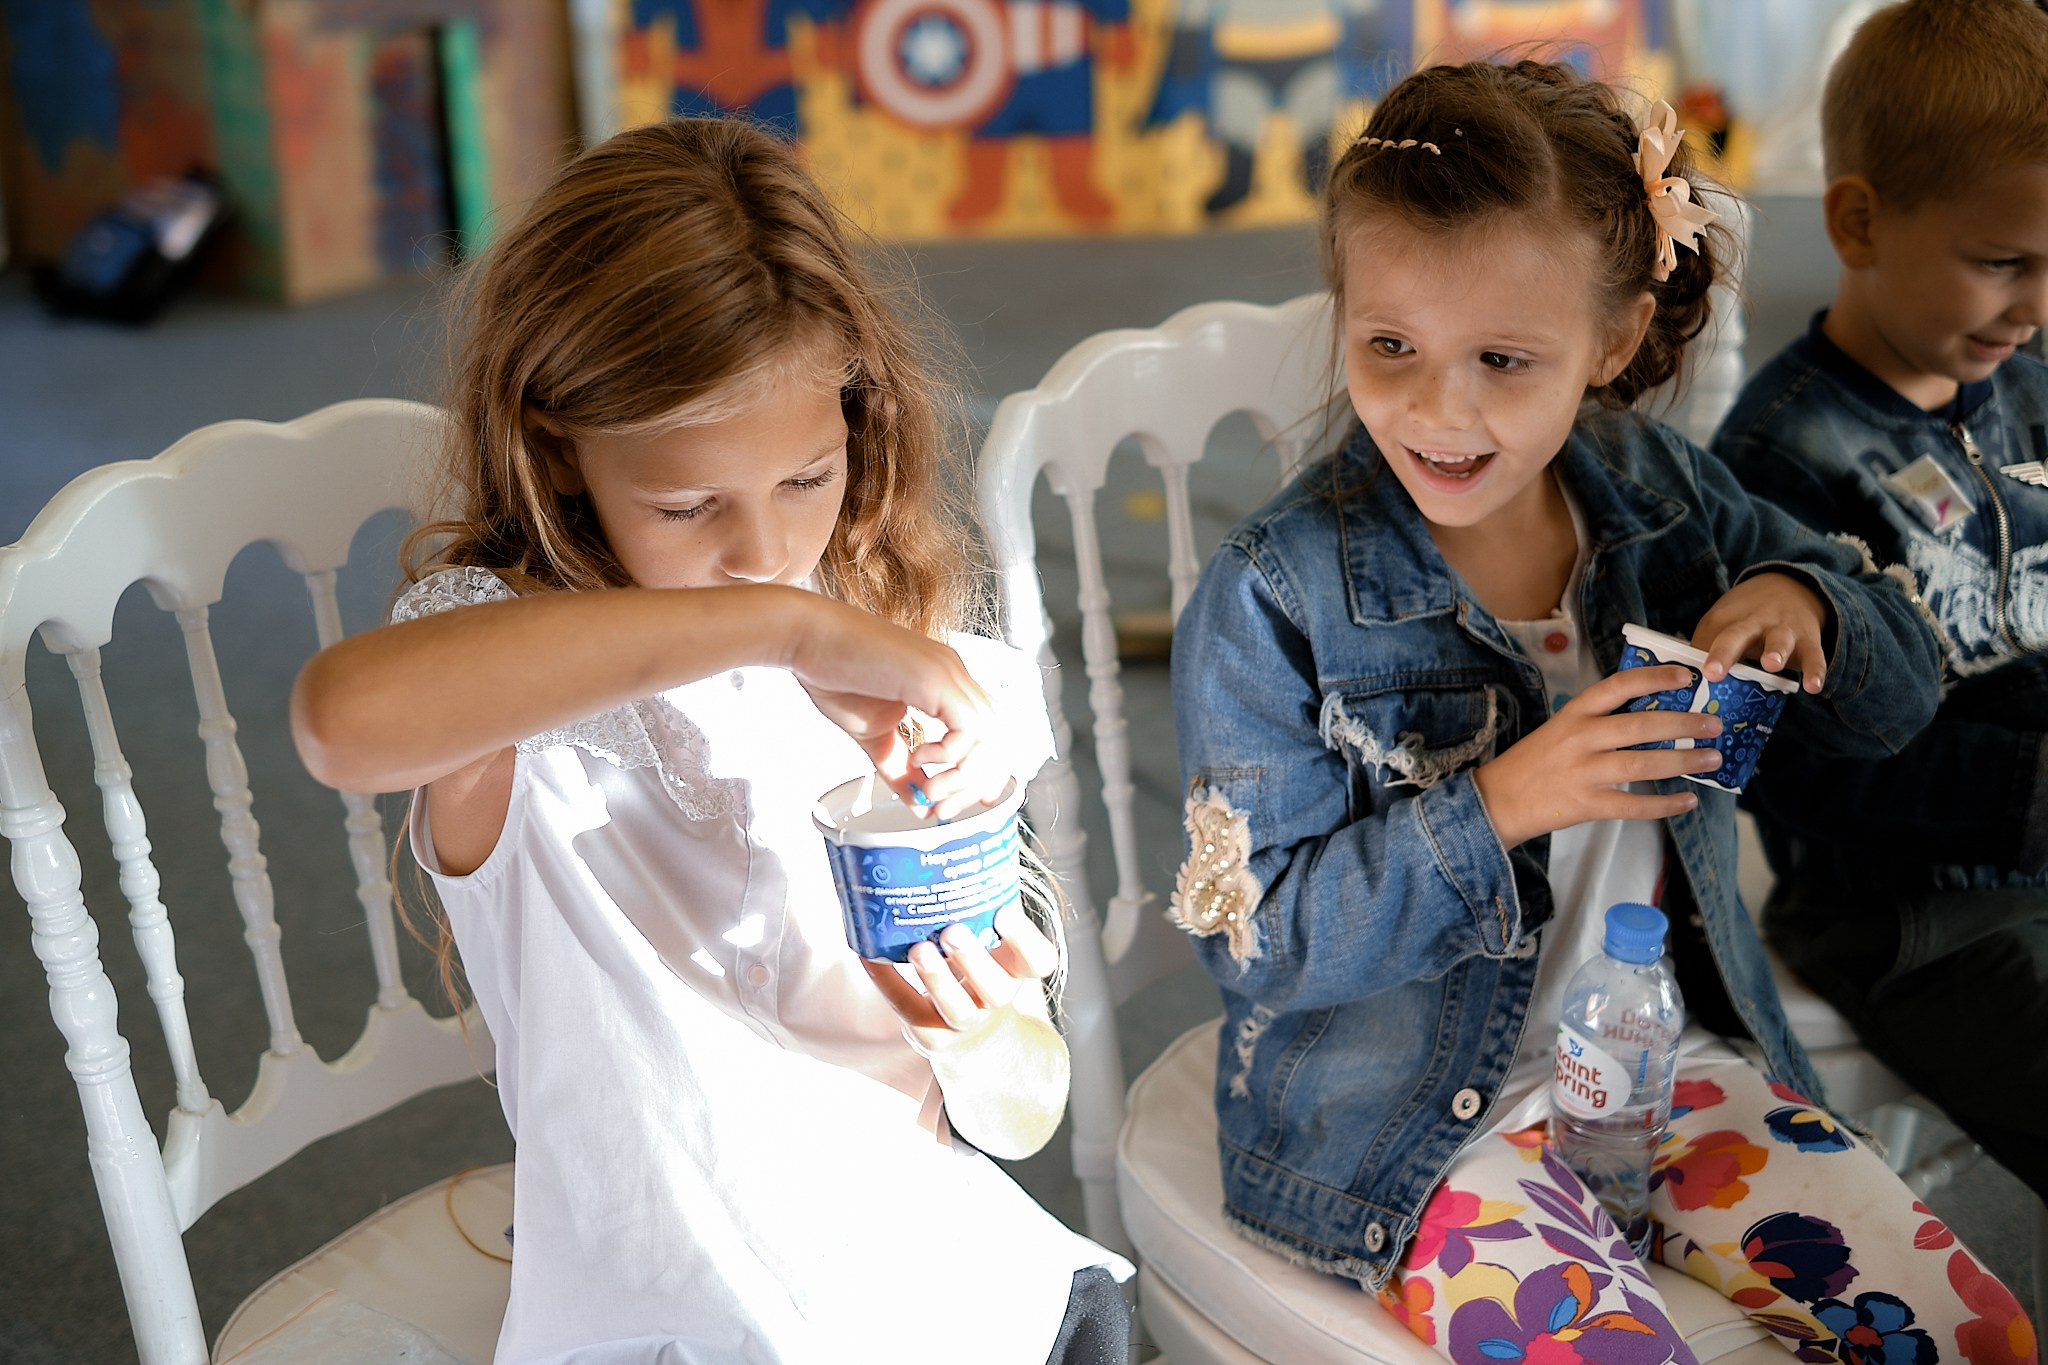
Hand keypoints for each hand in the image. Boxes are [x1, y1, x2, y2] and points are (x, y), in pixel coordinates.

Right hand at [785, 598, 1008, 817]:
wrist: (807, 638)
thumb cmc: (834, 674)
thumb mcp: (875, 734)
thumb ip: (900, 768)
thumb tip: (920, 803)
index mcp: (946, 684)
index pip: (988, 732)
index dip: (984, 772)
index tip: (960, 800)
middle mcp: (955, 675)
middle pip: (997, 737)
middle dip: (975, 784)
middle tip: (943, 809)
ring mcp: (949, 673)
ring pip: (990, 735)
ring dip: (963, 775)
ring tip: (930, 789)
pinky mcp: (936, 678)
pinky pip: (969, 727)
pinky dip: (950, 754)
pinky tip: (920, 758)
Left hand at [860, 902, 1059, 1052]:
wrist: (976, 1038)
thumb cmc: (978, 970)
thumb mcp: (990, 944)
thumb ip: (979, 909)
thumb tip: (949, 845)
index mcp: (1016, 970)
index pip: (1039, 960)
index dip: (1024, 939)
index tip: (1003, 912)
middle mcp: (997, 998)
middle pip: (997, 989)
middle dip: (974, 960)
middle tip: (952, 931)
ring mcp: (967, 1022)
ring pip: (958, 1009)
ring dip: (936, 978)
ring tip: (919, 949)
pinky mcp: (932, 1034)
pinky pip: (908, 1010)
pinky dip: (887, 982)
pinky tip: (870, 956)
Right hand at [1471, 665, 1724, 848]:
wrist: (1500, 797)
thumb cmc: (1538, 759)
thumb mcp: (1563, 727)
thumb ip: (1602, 720)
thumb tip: (1658, 716)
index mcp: (1575, 712)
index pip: (1618, 686)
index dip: (1654, 678)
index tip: (1686, 675)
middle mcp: (1580, 738)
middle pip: (1639, 726)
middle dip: (1683, 724)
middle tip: (1714, 724)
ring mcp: (1582, 772)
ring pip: (1641, 765)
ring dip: (1682, 762)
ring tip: (1712, 759)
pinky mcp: (1586, 804)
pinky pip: (1633, 806)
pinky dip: (1664, 805)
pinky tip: (1687, 802)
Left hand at [1689, 573, 1828, 692]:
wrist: (1791, 587)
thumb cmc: (1746, 618)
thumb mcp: (1722, 624)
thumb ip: (1706, 650)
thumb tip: (1685, 685)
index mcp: (1725, 622)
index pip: (1705, 640)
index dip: (1692, 657)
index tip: (1681, 678)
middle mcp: (1752, 623)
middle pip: (1735, 636)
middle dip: (1723, 653)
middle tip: (1712, 672)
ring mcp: (1782, 630)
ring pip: (1779, 640)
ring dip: (1775, 651)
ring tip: (1771, 665)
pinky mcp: (1808, 640)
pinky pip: (1813, 656)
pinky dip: (1815, 671)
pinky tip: (1814, 687)